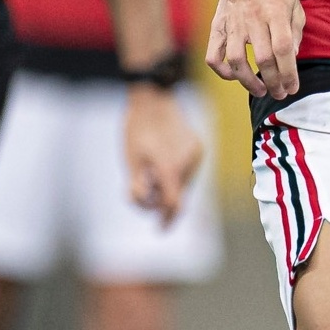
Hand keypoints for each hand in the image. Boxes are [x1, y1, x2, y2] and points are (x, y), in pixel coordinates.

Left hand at [124, 83, 205, 222]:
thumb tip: (145, 206)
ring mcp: (195, 154)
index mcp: (169, 167)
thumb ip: (137, 188)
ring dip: (170, 185)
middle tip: (146, 191)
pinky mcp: (198, 148)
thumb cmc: (137, 129)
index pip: (173, 204)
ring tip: (152, 169)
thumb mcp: (131, 161)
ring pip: (185, 182)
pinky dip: (177, 173)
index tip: (160, 230)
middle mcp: (187, 162)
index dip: (167, 220)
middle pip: (179, 194)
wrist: (153, 99)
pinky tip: (163, 159)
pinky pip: (188, 170)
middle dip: (163, 200)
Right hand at [205, 0, 302, 99]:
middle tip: (280, 94)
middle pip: (263, 59)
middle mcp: (253, 19)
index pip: (283, 49)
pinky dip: (222, 71)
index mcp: (275, 12)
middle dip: (274, 82)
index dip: (288, 73)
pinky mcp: (217, 27)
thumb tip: (292, 57)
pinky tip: (234, 76)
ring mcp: (232, 24)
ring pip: (237, 61)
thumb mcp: (294, 3)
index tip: (292, 88)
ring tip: (260, 91)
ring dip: (249, 82)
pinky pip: (214, 55)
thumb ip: (296, 30)